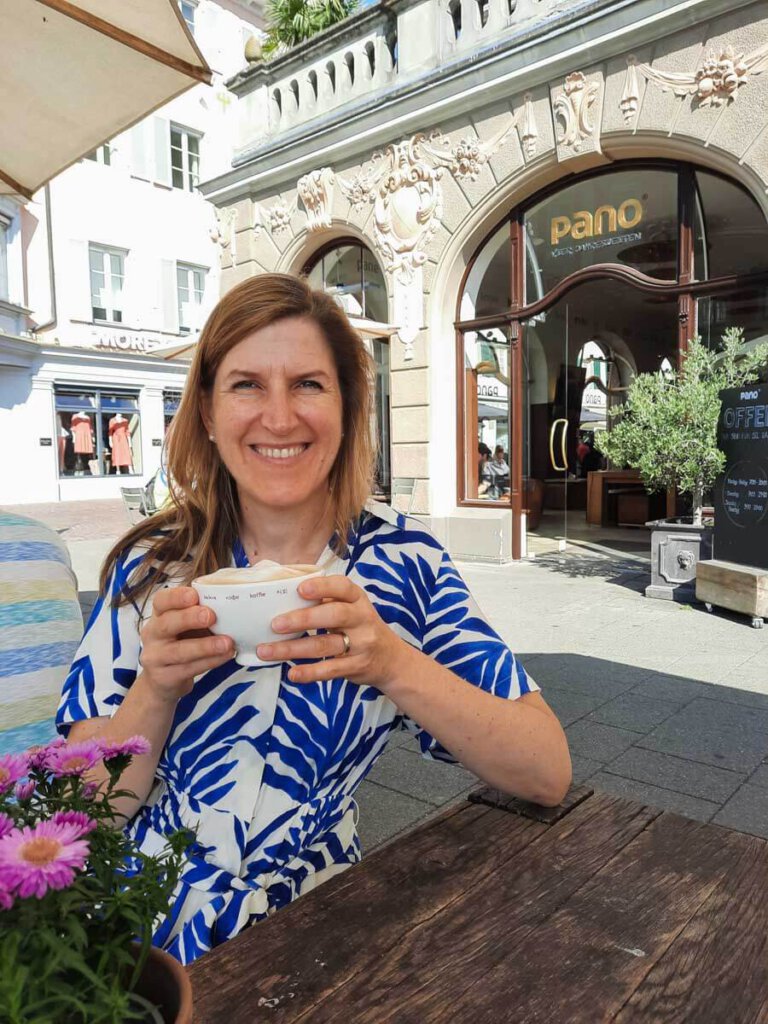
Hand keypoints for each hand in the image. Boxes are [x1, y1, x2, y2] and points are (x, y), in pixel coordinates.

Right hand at [139, 586, 233, 702]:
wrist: (163, 681)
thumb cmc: (181, 643)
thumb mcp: (186, 625)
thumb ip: (200, 612)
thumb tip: (232, 603)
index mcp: (159, 615)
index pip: (160, 600)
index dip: (176, 596)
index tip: (194, 595)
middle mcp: (152, 634)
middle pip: (166, 624)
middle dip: (189, 618)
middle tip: (211, 616)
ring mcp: (155, 657)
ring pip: (178, 651)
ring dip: (205, 646)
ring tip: (227, 643)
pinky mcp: (164, 678)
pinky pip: (188, 669)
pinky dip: (210, 661)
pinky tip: (226, 655)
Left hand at [257, 575, 408, 687]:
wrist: (391, 659)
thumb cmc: (360, 627)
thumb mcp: (352, 608)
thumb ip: (327, 602)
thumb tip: (282, 597)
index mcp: (357, 599)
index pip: (342, 587)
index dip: (322, 587)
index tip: (300, 589)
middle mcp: (362, 619)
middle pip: (333, 615)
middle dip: (302, 619)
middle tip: (275, 624)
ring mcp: (362, 644)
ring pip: (325, 645)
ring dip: (293, 649)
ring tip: (266, 651)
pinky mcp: (357, 666)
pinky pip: (331, 669)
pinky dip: (310, 673)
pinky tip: (292, 674)